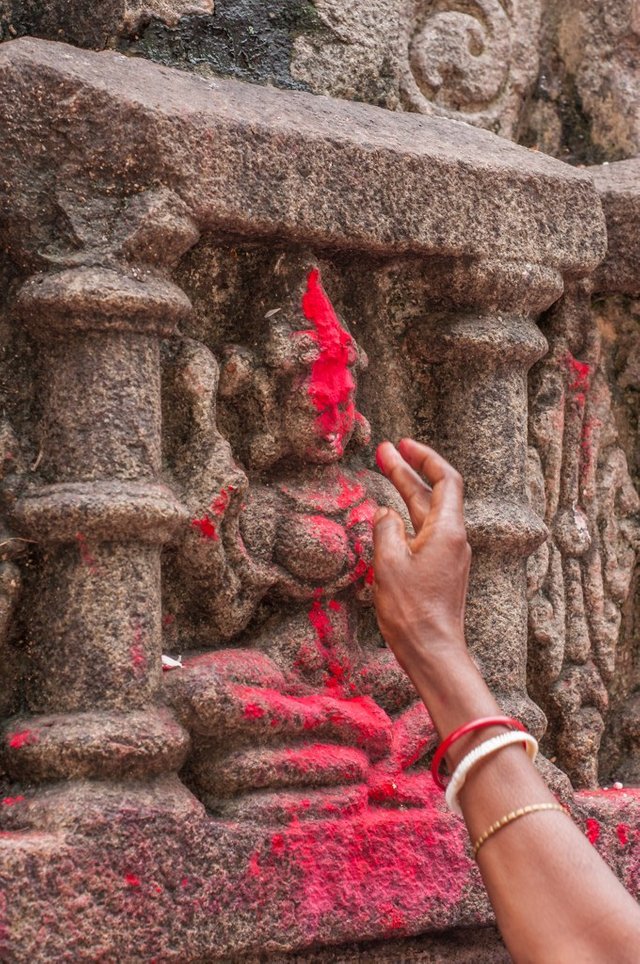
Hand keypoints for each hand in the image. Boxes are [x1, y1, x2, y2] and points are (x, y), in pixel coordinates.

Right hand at [372, 439, 470, 670]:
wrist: (432, 650)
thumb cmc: (411, 611)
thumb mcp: (388, 564)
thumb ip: (385, 530)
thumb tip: (384, 513)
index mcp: (447, 530)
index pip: (446, 479)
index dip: (425, 457)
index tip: (403, 444)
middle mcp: (453, 538)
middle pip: (433, 493)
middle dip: (407, 470)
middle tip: (383, 451)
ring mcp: (448, 554)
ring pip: (427, 512)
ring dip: (406, 491)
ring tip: (384, 471)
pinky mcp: (440, 569)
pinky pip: (424, 532)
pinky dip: (407, 515)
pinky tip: (390, 515)